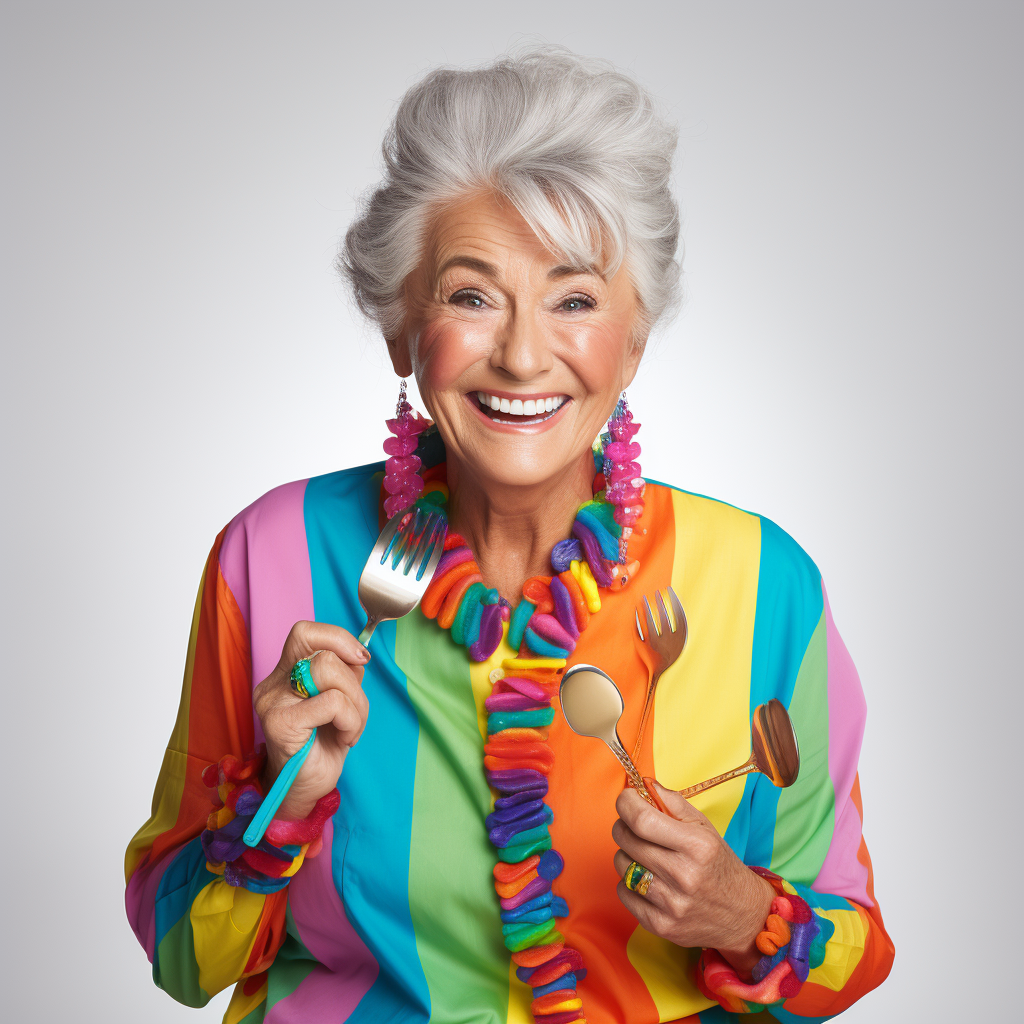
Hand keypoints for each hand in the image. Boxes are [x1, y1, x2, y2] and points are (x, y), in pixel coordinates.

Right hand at [252, 621, 369, 819]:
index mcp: (285, 673)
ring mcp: (273, 702)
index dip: (337, 638)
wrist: (307, 789)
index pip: (305, 632)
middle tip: (356, 711)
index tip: (360, 659)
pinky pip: (332, 702)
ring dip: (356, 702)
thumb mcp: (340, 700)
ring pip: (329, 671)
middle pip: (325, 654)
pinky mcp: (280, 723)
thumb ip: (344, 673)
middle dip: (355, 683)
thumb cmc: (324, 744)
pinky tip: (345, 739)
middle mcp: (273, 683)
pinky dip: (352, 720)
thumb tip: (359, 655)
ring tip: (351, 727)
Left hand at [612, 781, 774, 975]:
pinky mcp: (660, 925)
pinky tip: (648, 880)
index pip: (642, 819)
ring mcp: (671, 904)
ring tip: (646, 856)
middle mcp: (684, 875)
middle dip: (624, 826)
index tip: (626, 798)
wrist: (743, 916)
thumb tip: (643, 784)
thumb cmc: (719, 865)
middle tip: (634, 826)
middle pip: (627, 839)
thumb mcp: (704, 828)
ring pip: (622, 865)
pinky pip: (624, 892)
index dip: (626, 803)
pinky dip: (629, 882)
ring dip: (627, 854)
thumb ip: (673, 802)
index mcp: (698, 846)